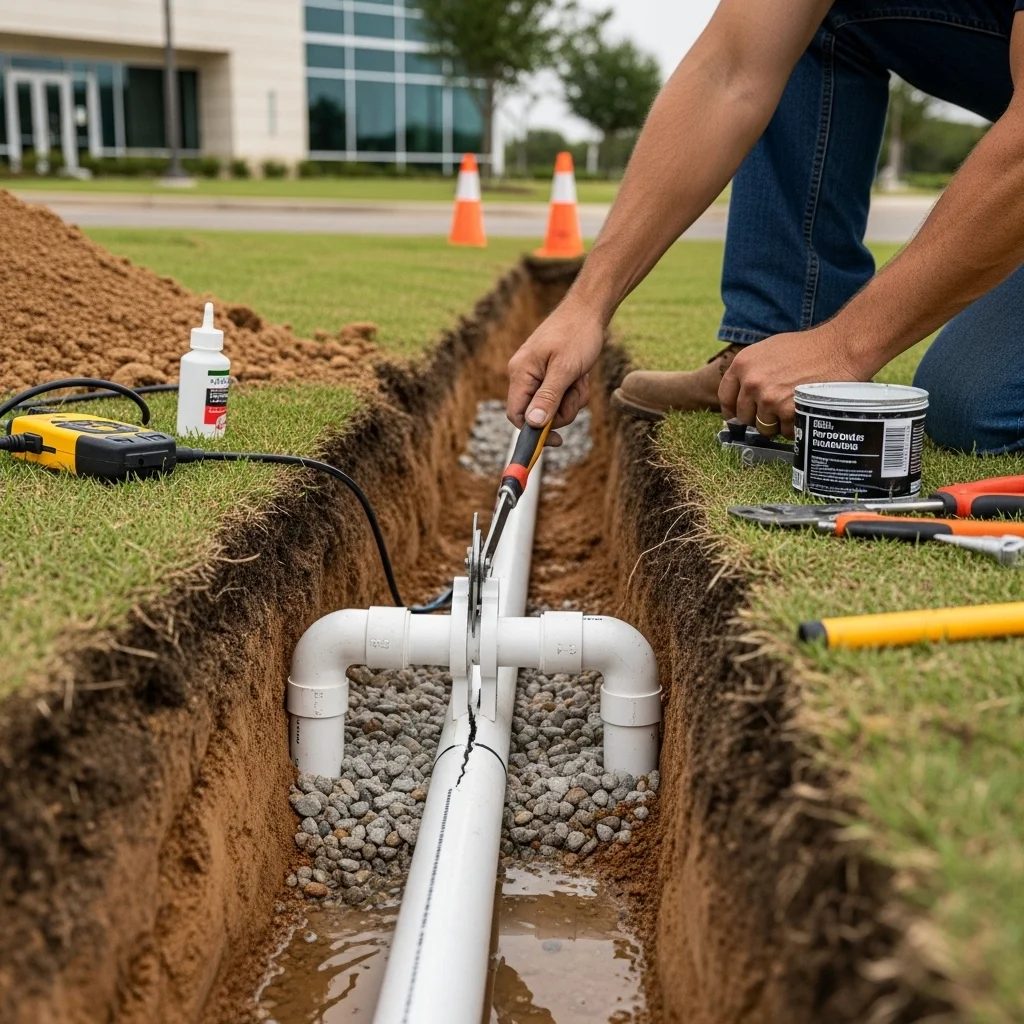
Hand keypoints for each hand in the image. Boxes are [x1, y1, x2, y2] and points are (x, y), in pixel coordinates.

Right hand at [506, 294, 603, 431]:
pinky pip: (560, 395)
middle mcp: (524, 375)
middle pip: (538, 414)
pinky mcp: (549, 374)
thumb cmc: (577, 334)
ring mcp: (537, 375)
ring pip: (553, 406)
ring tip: (580, 377)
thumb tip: (532, 424)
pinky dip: (574, 390)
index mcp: (520, 373)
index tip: (557, 440)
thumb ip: (548, 397)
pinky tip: (581, 374)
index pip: (516, 415)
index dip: (533, 432)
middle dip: (562, 409)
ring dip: (571, 398)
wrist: (589, 310)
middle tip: (576, 390)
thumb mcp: (565, 369)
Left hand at [718, 322, 868, 437]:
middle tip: (776, 410)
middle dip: (758, 417)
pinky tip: (804, 413)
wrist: (839, 348)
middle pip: (745, 416)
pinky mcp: (787, 411)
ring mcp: (768, 398)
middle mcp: (751, 382)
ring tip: (793, 409)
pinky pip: (785, 431)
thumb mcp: (769, 350)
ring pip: (764, 427)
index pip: (726, 396)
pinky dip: (795, 428)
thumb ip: (752, 371)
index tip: (737, 415)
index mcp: (742, 364)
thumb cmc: (808, 347)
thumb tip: (741, 394)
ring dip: (777, 424)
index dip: (732, 409)